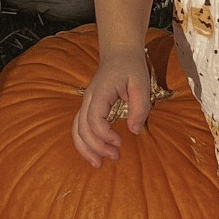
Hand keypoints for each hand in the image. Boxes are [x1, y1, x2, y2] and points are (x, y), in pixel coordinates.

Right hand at [71, 48, 153, 168]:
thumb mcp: (141, 84)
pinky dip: (84, 142)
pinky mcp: (89, 107)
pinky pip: (79, 127)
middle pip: (82, 128)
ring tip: (98, 164)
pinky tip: (94, 154)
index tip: (120, 142)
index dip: (104, 134)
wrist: (120, 53)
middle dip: (96, 146)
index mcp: (100, 92)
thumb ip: (139, 107)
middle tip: (115, 157)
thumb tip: (133, 130)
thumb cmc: (131, 67)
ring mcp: (86, 103)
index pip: (94, 118)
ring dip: (85, 148)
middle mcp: (89, 99)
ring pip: (76, 129)